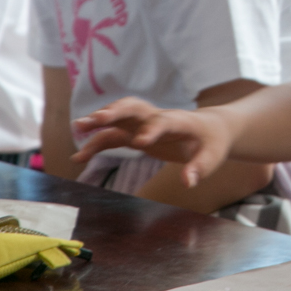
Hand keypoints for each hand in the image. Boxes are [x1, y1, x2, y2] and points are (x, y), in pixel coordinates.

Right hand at [71, 97, 232, 187]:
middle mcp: (157, 117)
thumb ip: (200, 168)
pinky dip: (95, 143)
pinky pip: (112, 135)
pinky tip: (78, 158)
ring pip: (118, 117)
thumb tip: (187, 182)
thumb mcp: (213, 157)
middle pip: (134, 108)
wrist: (209, 128)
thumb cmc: (211, 143)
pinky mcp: (135, 132)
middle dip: (115, 112)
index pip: (164, 122)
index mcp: (179, 122)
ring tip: (78, 128)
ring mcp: (144, 123)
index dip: (152, 130)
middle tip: (95, 119)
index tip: (140, 143)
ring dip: (99, 121)